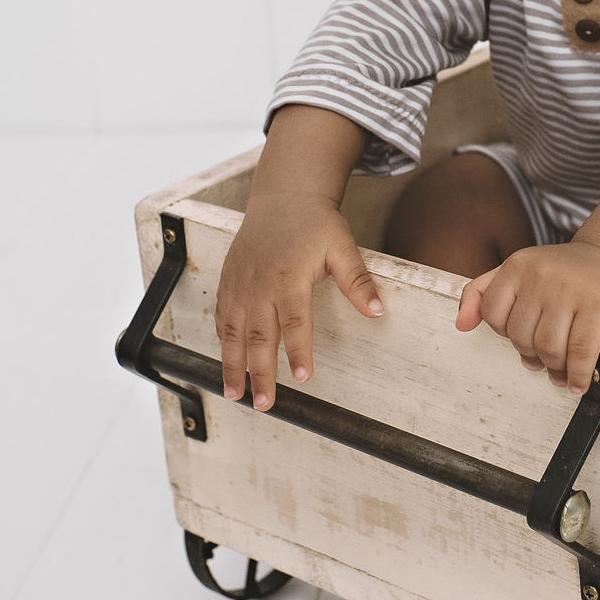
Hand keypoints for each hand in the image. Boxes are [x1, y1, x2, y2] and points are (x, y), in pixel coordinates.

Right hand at [215, 193, 380, 409]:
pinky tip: (227, 359)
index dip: (298, 351)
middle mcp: (259, 284)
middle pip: (259, 337)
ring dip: (233, 366)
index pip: (295, 323)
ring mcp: (240, 284)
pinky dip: (223, 341)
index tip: (303, 377)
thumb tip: (377, 310)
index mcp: (289, 278)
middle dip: (260, 373)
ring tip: (235, 394)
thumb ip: (358, 281)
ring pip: (233, 332)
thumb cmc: (314, 223)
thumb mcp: (342, 247)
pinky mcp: (228, 281)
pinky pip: (222, 316)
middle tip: (264, 404)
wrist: (283, 196)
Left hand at [455, 240, 599, 394]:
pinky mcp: (599, 307)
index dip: (506, 333)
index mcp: (518, 266)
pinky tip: (578, 382)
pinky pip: (580, 353)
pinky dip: (578, 375)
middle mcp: (541, 275)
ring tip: (561, 370)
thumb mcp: (519, 271)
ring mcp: (571, 290)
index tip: (523, 337)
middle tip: (545, 358)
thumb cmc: (564, 273)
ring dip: (555, 368)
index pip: (493, 316)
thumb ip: (483, 292)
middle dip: (532, 355)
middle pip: (522, 336)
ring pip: (549, 348)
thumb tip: (461, 324)